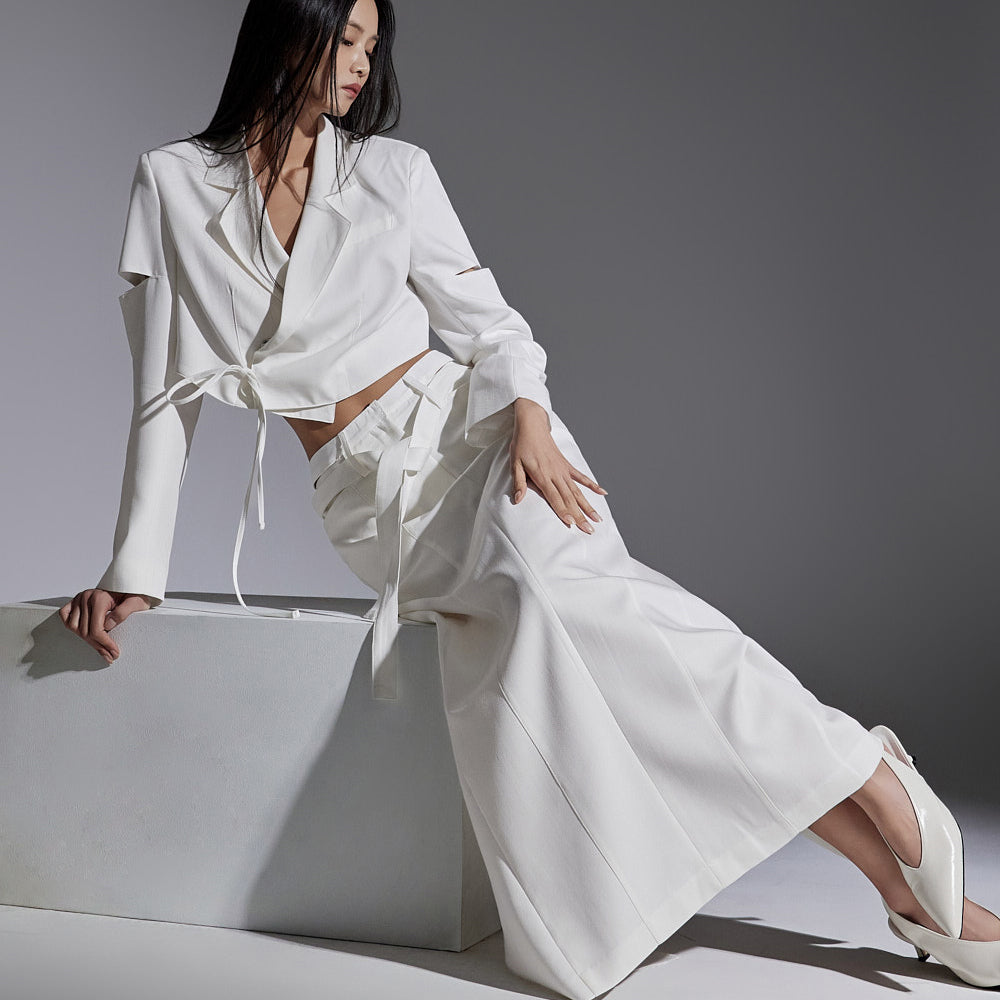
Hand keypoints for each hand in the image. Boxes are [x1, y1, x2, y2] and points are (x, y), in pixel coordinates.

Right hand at [59, 589, 152, 663]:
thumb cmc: (132, 594)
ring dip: (86, 639)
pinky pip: (65, 616)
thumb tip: (107, 626)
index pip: (97, 628)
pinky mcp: (74, 601)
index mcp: (100, 598)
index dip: (105, 644)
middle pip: (86, 631)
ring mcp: (78, 599)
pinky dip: (71, 625)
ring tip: (100, 645)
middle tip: (110, 655)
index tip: (114, 652)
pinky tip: (82, 632)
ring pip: (74, 627)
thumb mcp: (136, 602)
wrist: (127, 584)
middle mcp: (86, 597)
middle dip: (99, 646)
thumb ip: (123, 613)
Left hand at [510, 398, 607, 532]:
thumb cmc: (522, 445)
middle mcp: (556, 474)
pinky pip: (582, 477)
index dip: (563, 511)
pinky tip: (603, 493)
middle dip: (580, 516)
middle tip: (589, 530)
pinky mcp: (567, 465)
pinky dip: (592, 485)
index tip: (572, 523)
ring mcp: (563, 470)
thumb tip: (518, 499)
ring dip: (588, 506)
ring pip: (578, 492)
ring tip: (598, 519)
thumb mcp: (515, 463)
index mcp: (543, 475)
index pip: (554, 497)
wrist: (532, 425)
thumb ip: (518, 482)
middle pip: (569, 499)